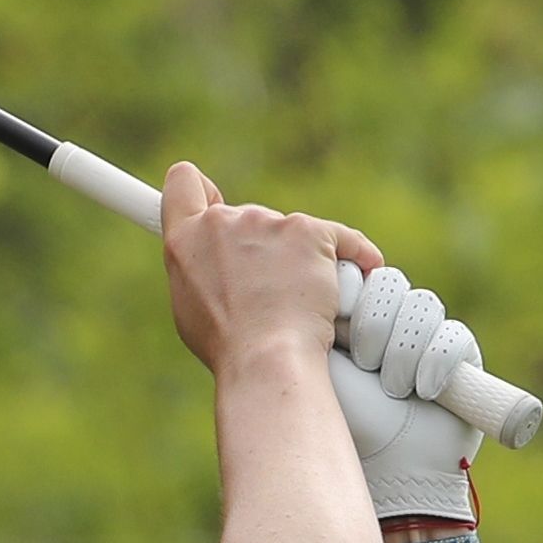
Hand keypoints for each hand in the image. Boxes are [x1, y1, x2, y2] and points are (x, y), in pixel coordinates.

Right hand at [160, 163, 383, 377]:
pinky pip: (342, 240)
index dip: (201, 189)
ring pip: (290, 233)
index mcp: (185, 239)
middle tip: (267, 290)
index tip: (214, 200)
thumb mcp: (191, 305)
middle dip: (260, 247)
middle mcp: (223, 221)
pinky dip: (352, 257)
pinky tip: (359, 276)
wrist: (266, 358)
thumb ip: (200, 269)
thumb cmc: (228, 345)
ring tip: (299, 304)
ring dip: (298, 259)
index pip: (184, 183)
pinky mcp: (311, 231)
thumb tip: (218, 267)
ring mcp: (268, 223)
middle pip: (246, 217)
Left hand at [327, 266, 484, 521]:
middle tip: (364, 365)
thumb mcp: (316, 365)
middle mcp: (389, 324)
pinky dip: (434, 364)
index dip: (354, 299)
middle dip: (375, 325)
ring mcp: (426, 338)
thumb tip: (320, 271)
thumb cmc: (342, 423)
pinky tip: (422, 392)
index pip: (361, 277)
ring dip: (401, 350)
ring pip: (422, 305)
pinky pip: (453, 335)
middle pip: (391, 285)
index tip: (339, 331)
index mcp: (351, 321)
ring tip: (391, 388)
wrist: (386, 472)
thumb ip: (316, 317)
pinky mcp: (461, 357)